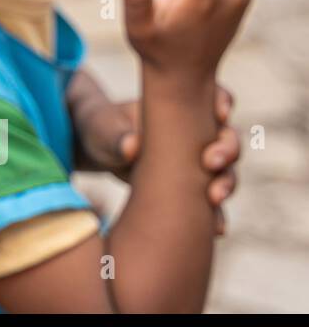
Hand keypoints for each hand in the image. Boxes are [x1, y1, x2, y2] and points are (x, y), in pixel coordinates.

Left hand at [74, 81, 239, 232]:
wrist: (97, 150)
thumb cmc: (102, 127)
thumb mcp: (104, 128)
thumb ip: (117, 135)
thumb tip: (132, 147)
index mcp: (181, 107)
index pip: (215, 97)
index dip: (223, 103)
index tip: (219, 115)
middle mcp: (197, 132)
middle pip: (228, 138)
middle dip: (227, 150)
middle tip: (211, 163)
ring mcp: (197, 160)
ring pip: (225, 170)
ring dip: (226, 183)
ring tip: (214, 198)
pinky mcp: (191, 186)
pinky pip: (211, 200)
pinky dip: (217, 214)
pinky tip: (217, 229)